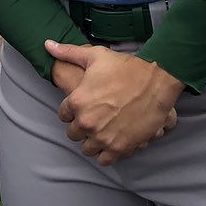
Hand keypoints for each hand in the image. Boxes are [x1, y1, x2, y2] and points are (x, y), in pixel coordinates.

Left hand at [45, 40, 180, 165]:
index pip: (63, 115)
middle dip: (81, 127)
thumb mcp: (95, 56)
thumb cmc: (126, 67)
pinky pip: (105, 160)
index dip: (72, 110)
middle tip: (94, 118)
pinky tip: (112, 142)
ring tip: (102, 132)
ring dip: (92, 142)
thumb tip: (48, 45)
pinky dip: (107, 154)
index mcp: (77, 101)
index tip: (83, 107)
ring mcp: (103, 137)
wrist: (157, 81)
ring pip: (87, 149)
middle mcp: (87, 122)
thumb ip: (68, 53)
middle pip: (74, 134)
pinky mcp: (121, 147)